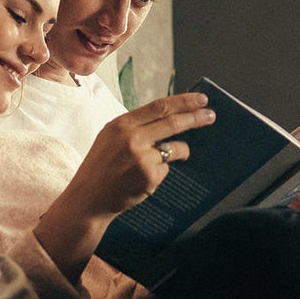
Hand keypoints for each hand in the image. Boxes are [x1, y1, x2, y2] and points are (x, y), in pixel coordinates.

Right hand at [32, 92, 215, 275]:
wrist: (88, 199)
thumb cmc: (100, 167)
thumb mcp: (110, 138)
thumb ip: (136, 127)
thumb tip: (170, 117)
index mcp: (121, 124)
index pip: (159, 106)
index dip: (183, 102)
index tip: (201, 99)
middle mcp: (131, 138)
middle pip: (173, 123)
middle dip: (196, 118)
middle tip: (211, 116)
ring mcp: (141, 158)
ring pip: (175, 149)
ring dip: (179, 152)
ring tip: (161, 161)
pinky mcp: (149, 177)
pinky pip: (167, 169)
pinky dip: (160, 172)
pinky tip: (142, 179)